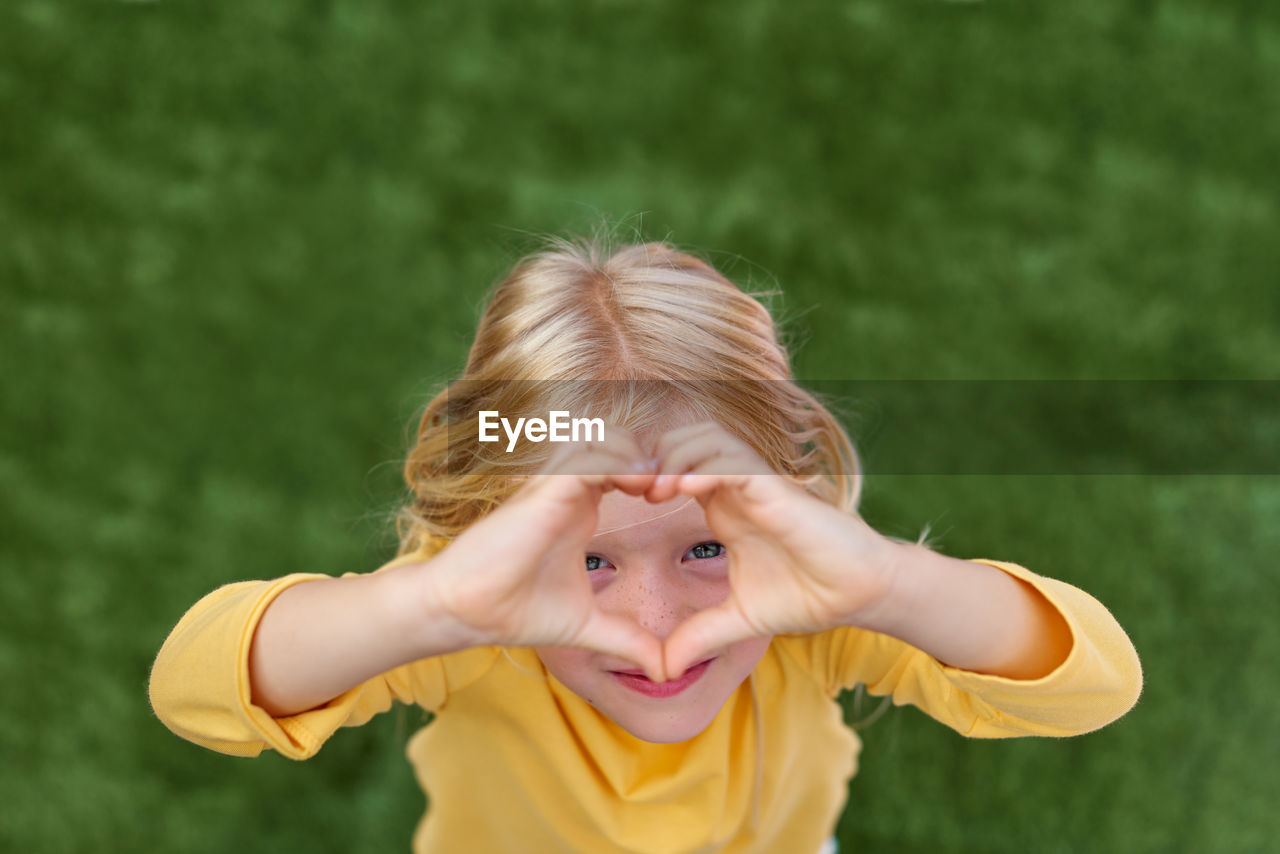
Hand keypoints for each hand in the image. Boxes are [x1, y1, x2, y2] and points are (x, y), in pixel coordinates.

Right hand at [420, 427, 665, 679]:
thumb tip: (663, 670)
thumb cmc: (516, 611)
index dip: (663, 478)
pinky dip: (621, 461)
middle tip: (685, 488)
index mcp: (581, 508)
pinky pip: (590, 454)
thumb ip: (627, 639)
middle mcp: (571, 489)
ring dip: (643, 455)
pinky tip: (643, 486)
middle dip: (661, 459)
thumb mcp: (588, 626)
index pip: (630, 469)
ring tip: (666, 487)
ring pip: (610, 440)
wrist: (466, 611)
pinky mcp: (546, 488)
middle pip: (626, 446)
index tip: (688, 504)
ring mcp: (557, 484)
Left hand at [645, 423, 897, 676]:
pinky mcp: (774, 487)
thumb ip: (700, 636)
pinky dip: (703, 467)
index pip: (671, 472)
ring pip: (702, 441)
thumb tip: (662, 669)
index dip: (639, 480)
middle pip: (678, 445)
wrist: (860, 593)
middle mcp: (735, 487)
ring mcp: (754, 483)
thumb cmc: (808, 595)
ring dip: (671, 458)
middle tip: (622, 490)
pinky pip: (732, 461)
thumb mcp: (739, 620)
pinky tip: (680, 490)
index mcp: (722, 507)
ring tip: (649, 491)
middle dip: (646, 461)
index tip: (611, 506)